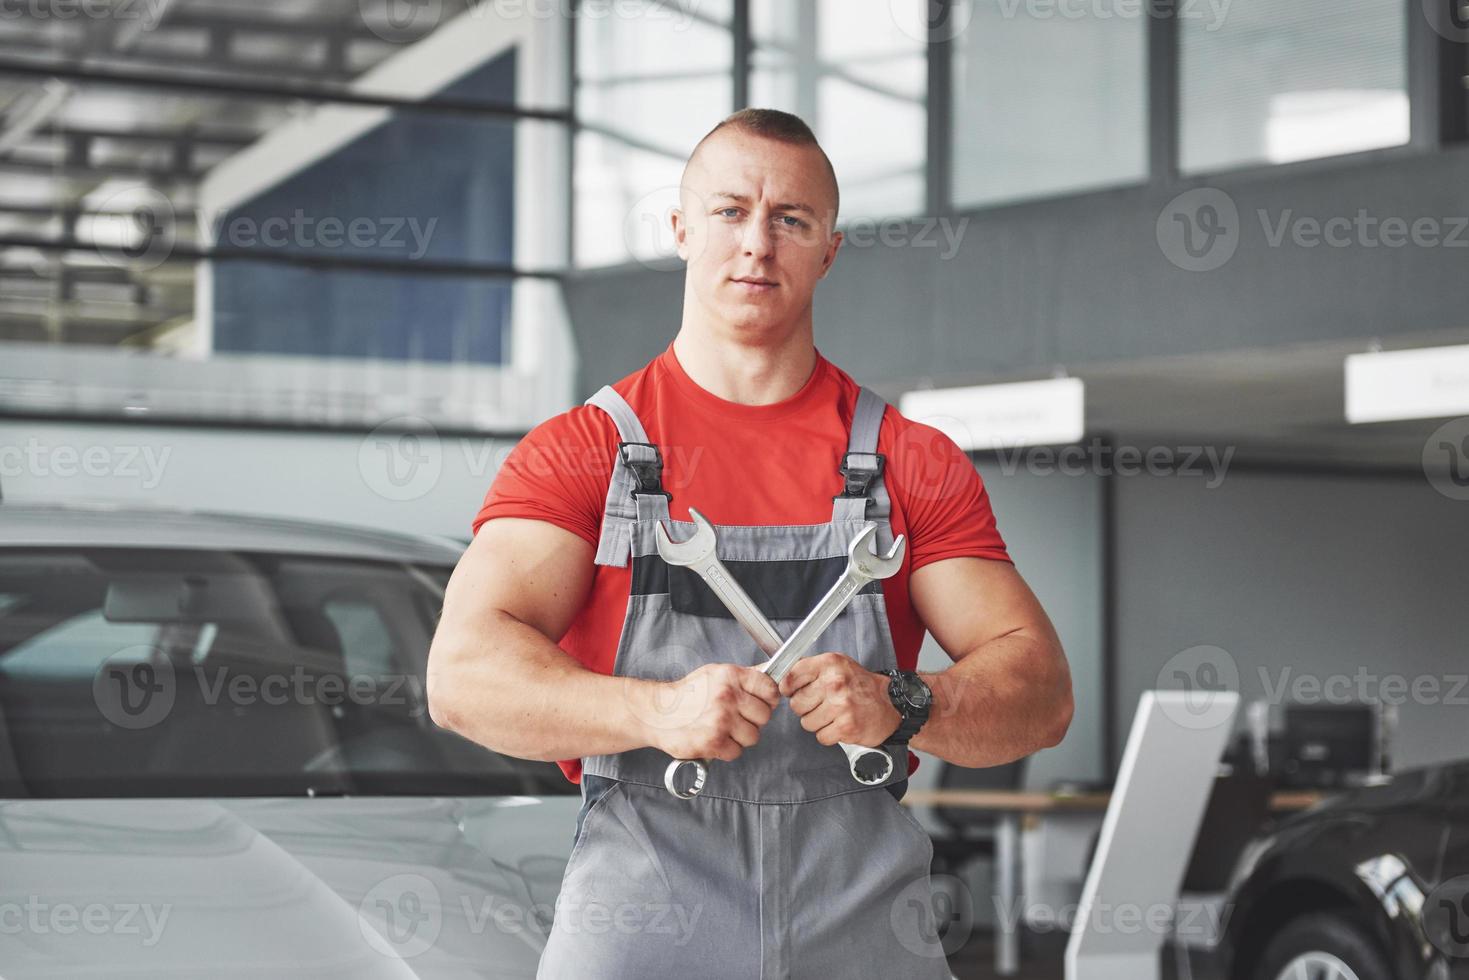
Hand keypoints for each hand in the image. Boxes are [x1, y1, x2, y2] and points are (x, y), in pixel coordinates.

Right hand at [638, 663, 779, 762]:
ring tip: (723, 729)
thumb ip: (745, 676)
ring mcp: (721, 719)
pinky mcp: (713, 741)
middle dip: (752, 720)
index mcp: (731, 676)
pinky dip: (726, 750)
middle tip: (735, 718)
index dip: (768, 699)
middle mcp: (728, 696)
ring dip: (740, 737)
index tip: (758, 703)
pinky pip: (736, 752)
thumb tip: (772, 671)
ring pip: (753, 736)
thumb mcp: (717, 674)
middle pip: (764, 716)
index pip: (770, 689)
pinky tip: (715, 739)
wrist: (658, 713)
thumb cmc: (688, 694)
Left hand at [779, 653, 900, 747]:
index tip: (792, 692)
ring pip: (806, 723)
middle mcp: (835, 683)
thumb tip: (781, 676)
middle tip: (822, 704)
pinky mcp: (846, 726)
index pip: (791, 676)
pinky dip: (829, 735)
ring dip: (818, 722)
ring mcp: (841, 705)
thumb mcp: (838, 665)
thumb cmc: (862, 686)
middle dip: (806, 707)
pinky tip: (840, 725)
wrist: (892, 703)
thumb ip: (811, 669)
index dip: (788, 688)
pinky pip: (821, 736)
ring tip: (833, 714)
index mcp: (830, 664)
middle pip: (796, 704)